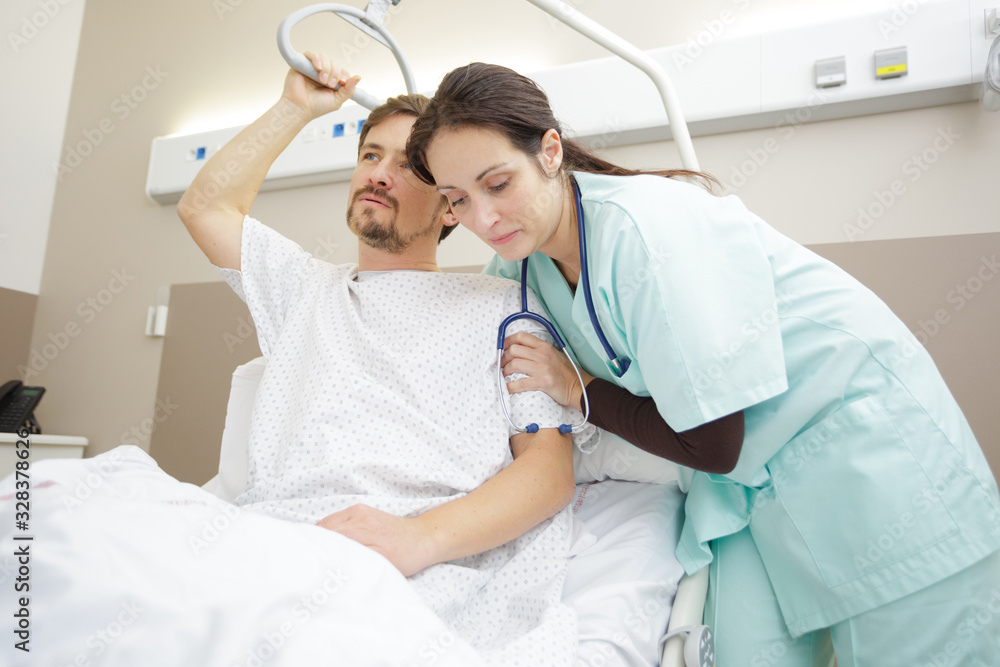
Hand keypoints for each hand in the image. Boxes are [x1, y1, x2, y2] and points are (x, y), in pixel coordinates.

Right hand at [282, 50, 360, 118]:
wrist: (299, 108)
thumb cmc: (316, 107)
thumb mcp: (337, 100)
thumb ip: (349, 89)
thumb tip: (358, 77)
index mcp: (332, 81)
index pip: (342, 70)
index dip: (344, 74)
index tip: (342, 83)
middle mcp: (323, 73)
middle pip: (335, 63)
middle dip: (335, 73)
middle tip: (330, 84)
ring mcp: (313, 67)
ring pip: (324, 58)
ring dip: (326, 68)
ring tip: (322, 80)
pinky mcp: (302, 63)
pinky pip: (311, 54)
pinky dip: (317, 59)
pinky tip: (318, 68)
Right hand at [316, 504, 435, 576]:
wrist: (423, 538)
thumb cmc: (405, 555)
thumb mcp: (380, 563)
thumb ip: (355, 558)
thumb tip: (333, 559)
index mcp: (359, 529)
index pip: (325, 536)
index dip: (314, 549)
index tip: (307, 563)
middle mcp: (357, 515)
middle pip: (323, 528)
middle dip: (314, 543)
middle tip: (309, 562)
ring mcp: (358, 511)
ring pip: (328, 523)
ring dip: (321, 536)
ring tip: (318, 553)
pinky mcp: (361, 510)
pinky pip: (337, 519)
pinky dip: (329, 530)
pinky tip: (331, 543)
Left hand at [501, 331, 593, 407]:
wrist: (577, 387)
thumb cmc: (565, 372)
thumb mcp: (554, 354)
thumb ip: (539, 350)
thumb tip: (519, 350)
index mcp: (544, 346)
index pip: (521, 336)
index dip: (508, 340)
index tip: (502, 347)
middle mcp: (542, 355)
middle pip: (514, 350)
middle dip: (504, 357)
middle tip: (502, 364)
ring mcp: (542, 368)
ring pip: (514, 364)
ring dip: (505, 371)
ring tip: (505, 375)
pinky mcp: (542, 382)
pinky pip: (520, 383)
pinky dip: (510, 386)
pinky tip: (508, 388)